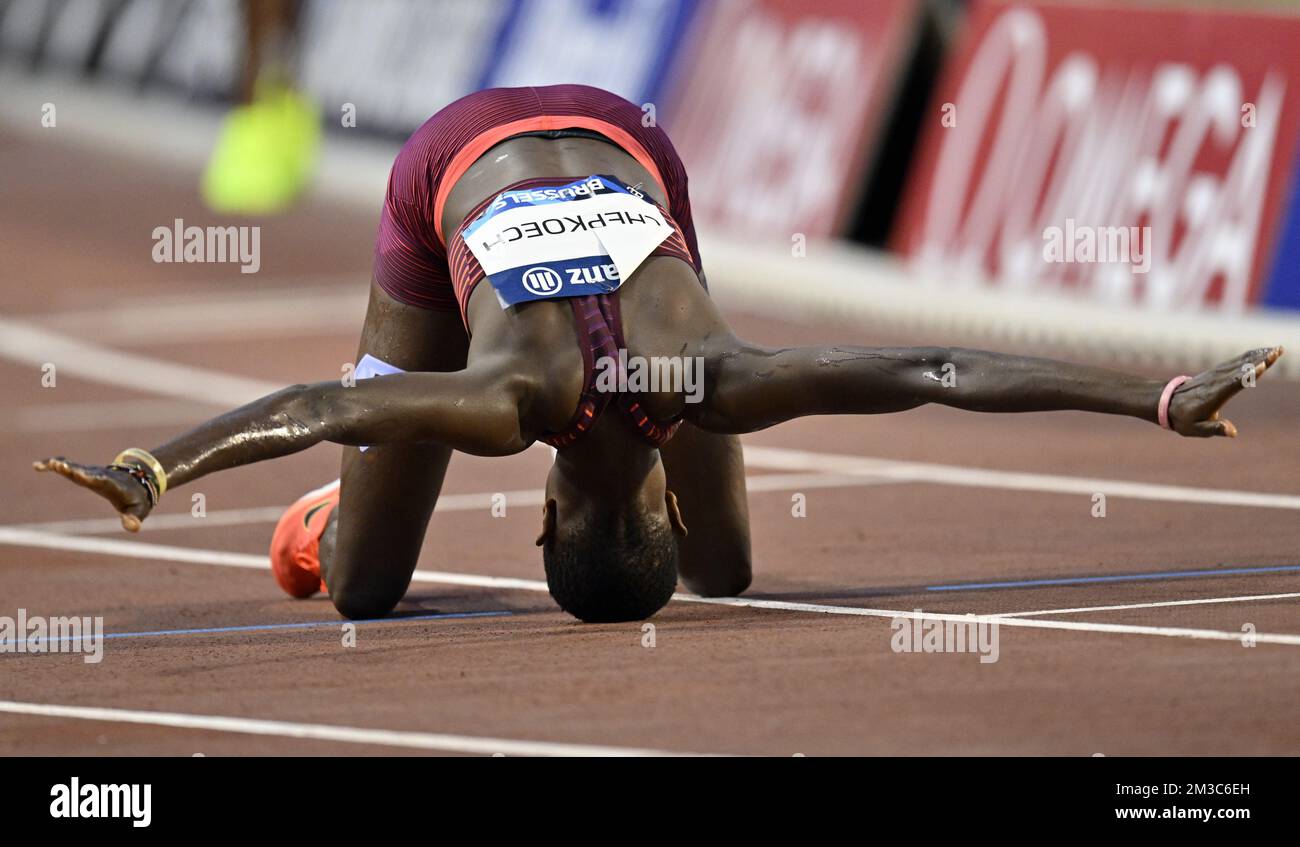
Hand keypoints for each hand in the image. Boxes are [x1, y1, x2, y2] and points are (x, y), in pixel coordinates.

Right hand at [32, 457, 153, 530]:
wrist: (138, 482)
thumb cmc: (137, 500)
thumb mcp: (139, 511)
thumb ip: (134, 519)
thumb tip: (133, 528)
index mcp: (112, 484)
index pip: (101, 480)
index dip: (91, 477)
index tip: (81, 473)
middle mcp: (99, 475)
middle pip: (84, 471)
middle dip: (73, 469)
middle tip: (59, 464)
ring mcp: (90, 473)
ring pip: (73, 468)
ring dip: (61, 466)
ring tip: (46, 464)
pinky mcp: (83, 473)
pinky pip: (67, 468)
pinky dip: (54, 466)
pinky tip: (37, 466)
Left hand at [1167, 346, 1282, 437]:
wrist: (1166, 403)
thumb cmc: (1183, 419)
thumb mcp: (1196, 429)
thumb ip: (1214, 429)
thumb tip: (1233, 432)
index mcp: (1214, 396)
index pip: (1234, 383)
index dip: (1248, 374)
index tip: (1262, 365)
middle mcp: (1216, 382)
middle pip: (1241, 369)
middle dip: (1260, 360)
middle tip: (1278, 351)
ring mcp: (1216, 375)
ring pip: (1240, 363)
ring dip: (1259, 355)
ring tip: (1277, 349)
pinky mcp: (1216, 372)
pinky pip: (1235, 362)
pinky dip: (1250, 356)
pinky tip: (1262, 351)